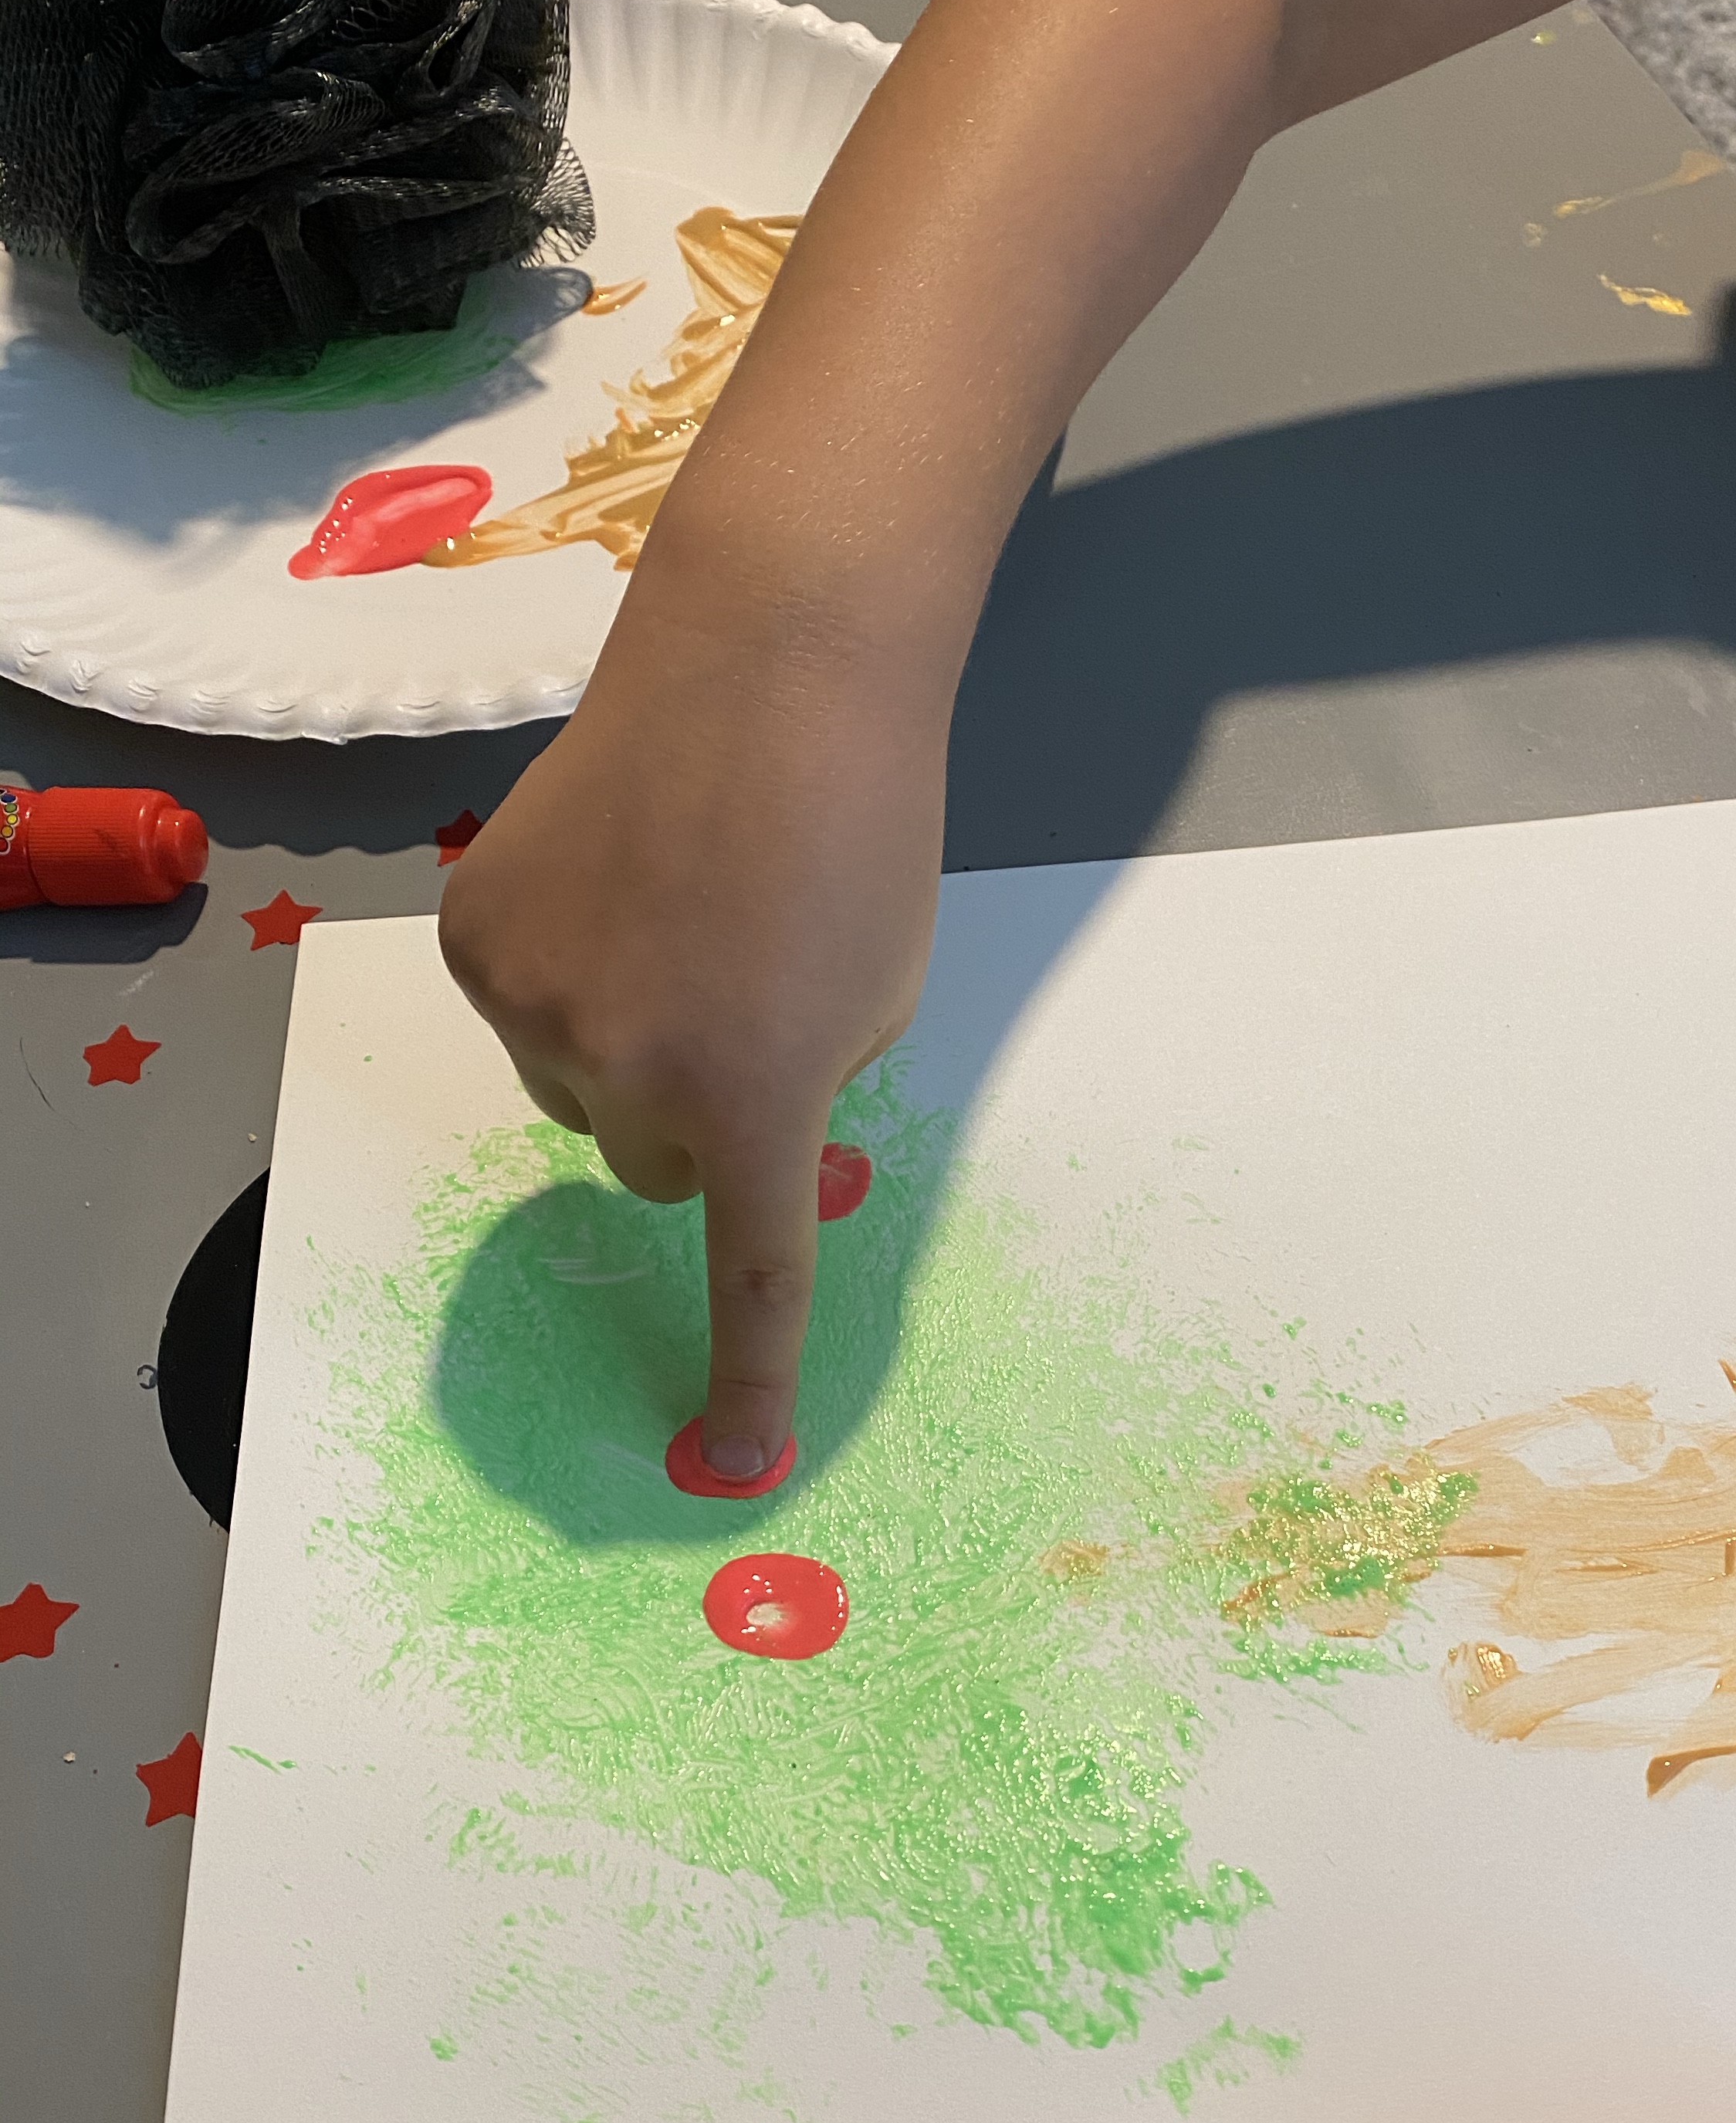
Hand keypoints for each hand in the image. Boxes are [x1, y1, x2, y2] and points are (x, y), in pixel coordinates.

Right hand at [438, 574, 947, 1476]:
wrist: (769, 660)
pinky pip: (521, 1012)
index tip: (731, 1462)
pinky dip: (563, 976)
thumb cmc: (863, 828)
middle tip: (740, 1001)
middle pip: (653, 1168)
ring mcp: (532, 1005)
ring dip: (622, 1048)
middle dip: (697, 1119)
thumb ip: (806, 1092)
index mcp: (754, 1098)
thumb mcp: (876, 994)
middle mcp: (627, 1071)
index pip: (752, 1279)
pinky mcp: (472, 938)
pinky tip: (615, 881)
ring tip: (680, 918)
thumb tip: (737, 1153)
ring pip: (578, 1092)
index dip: (748, 1379)